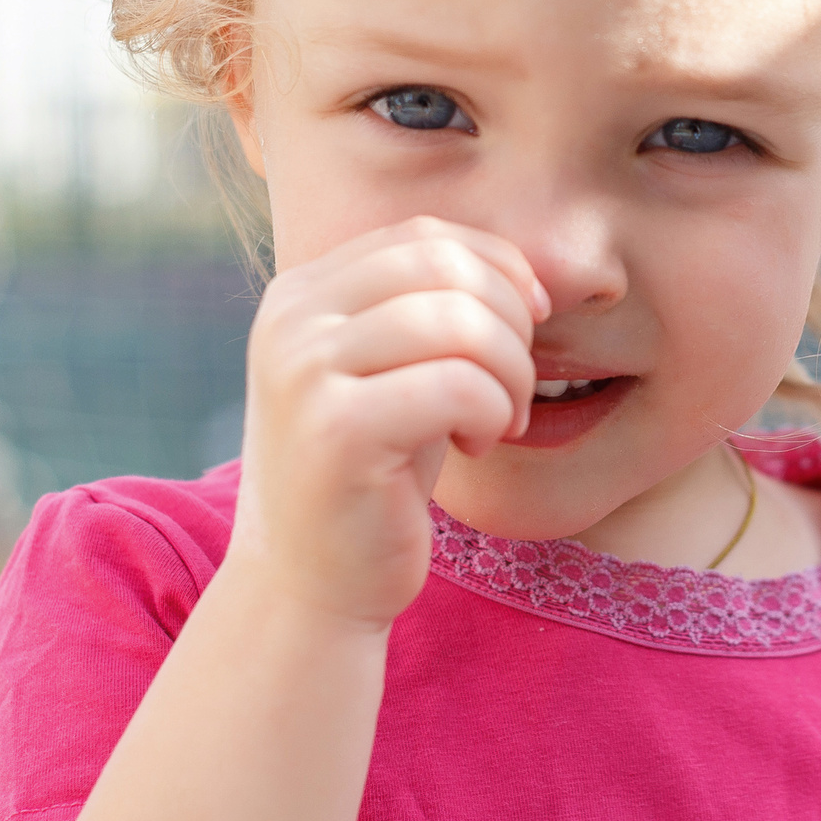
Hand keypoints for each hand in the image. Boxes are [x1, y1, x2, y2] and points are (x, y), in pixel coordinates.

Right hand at [231, 218, 549, 629]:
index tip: (530, 321)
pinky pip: (459, 385)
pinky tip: (477, 447)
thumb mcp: (393, 370)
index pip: (424, 235)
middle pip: (444, 267)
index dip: (497, 267)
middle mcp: (291, 320)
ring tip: (500, 419)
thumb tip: (524, 269)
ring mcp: (305, 371)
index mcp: (301, 292)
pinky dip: (494, 413)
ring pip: (458, 321)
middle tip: (514, 385)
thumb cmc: (374, 473)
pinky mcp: (336, 430)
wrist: (311, 585)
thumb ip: (431, 306)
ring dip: (510, 372)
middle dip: (509, 321)